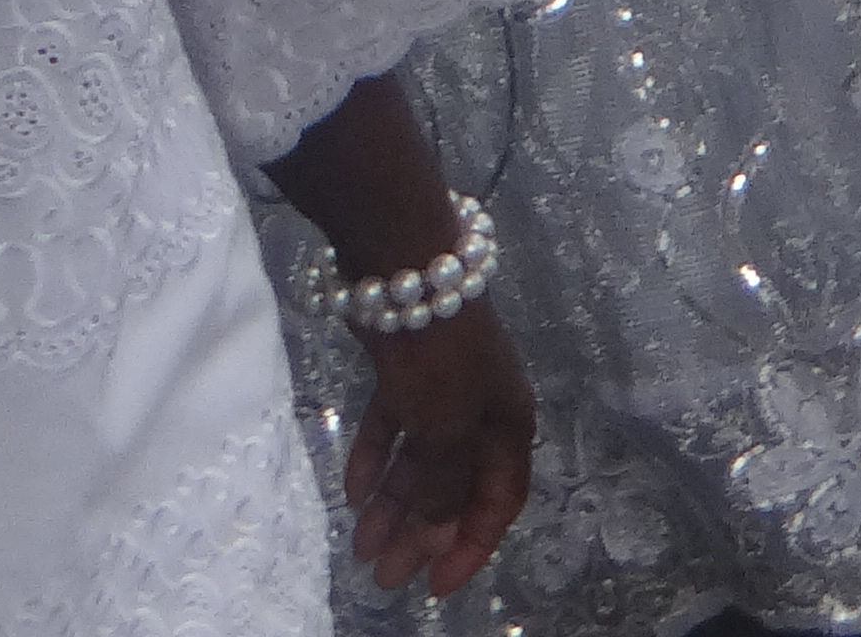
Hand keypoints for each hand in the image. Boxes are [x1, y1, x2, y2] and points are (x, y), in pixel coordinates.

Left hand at [342, 303, 536, 595]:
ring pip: (419, 464)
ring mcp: (441, 394)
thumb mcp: (448, 429)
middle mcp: (480, 414)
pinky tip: (352, 493)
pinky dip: (376, 461)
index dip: (472, 546)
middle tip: (385, 577)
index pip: (499, 501)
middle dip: (422, 534)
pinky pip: (392, 432)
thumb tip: (440, 525)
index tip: (435, 585)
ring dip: (393, 507)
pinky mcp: (405, 377)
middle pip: (454, 488)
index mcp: (508, 426)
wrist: (409, 275)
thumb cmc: (442, 358)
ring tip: (360, 548)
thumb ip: (445, 484)